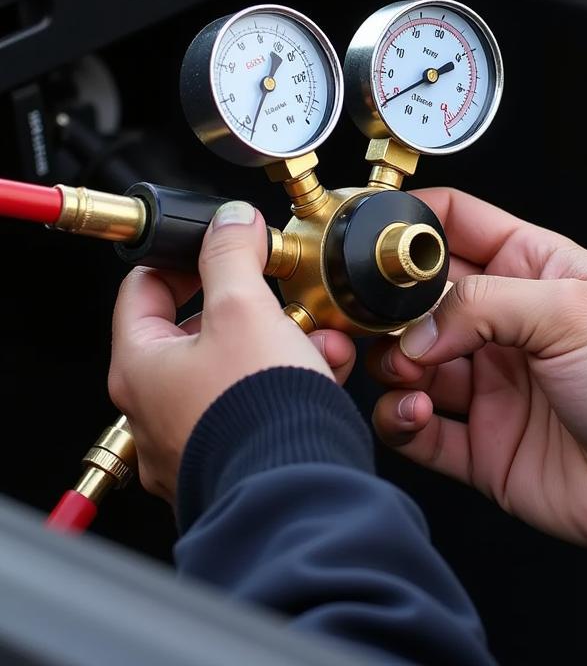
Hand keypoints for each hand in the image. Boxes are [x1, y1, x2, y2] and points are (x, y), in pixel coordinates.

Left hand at [108, 201, 355, 501]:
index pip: (144, 288)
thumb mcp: (245, 308)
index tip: (222, 248)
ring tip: (317, 341)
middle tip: (283, 296)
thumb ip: (232, 254)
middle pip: (199, 329)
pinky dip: (288, 382)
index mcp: (142, 365)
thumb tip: (229, 221)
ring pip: (236, 367)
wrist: (294, 487)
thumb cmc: (257, 409)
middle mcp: (156, 407)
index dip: (185, 258)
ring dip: (281, 342)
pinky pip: (255, 404)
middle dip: (254, 307)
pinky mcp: (230, 456)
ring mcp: (192, 436)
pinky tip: (323, 374)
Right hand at [368, 188, 586, 547]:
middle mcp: (504, 322)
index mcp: (531, 269)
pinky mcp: (480, 442)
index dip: (415, 222)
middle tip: (371, 319)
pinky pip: (418, 428)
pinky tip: (415, 412)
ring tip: (405, 371)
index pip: (460, 225)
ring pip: (409, 363)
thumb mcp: (569, 309)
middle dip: (388, 306)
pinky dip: (401, 419)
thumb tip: (416, 328)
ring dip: (391, 365)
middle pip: (421, 298)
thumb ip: (483, 304)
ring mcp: (490, 382)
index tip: (372, 233)